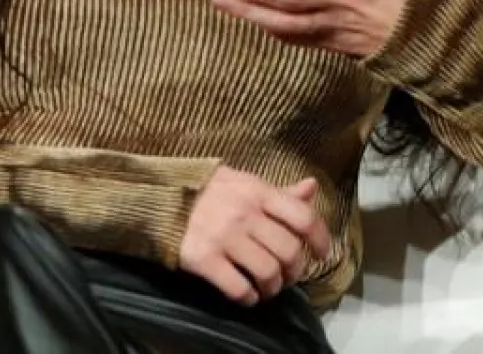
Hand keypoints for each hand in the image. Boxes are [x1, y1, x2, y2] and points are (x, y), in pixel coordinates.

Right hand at [179, 166, 332, 304]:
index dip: (320, 239)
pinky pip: (239, 288)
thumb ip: (280, 192)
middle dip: (295, 271)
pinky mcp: (204, 259)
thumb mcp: (246, 184)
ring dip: (273, 287)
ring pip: (268, 273)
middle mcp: (244, 214)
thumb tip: (312, 188)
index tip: (323, 253)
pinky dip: (249, 297)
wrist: (160, 198)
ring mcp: (224, 237)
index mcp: (258, 192)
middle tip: (288, 275)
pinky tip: (247, 294)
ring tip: (267, 287)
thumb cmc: (210, 191)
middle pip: (289, 251)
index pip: (303, 217)